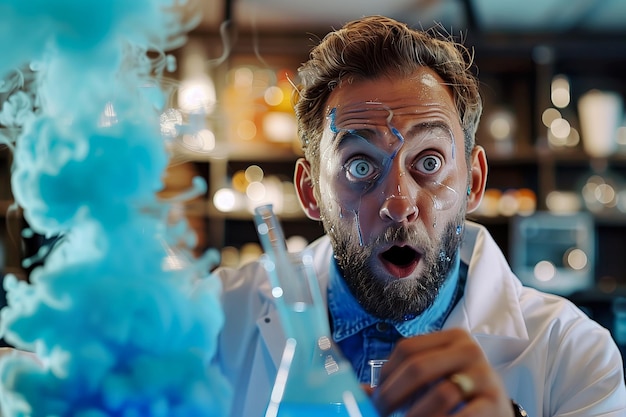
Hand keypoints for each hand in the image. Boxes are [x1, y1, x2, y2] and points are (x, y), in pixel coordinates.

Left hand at [373, 328, 512, 416]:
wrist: (497, 413)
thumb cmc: (459, 394)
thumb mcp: (433, 381)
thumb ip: (401, 382)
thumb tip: (359, 391)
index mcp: (451, 338)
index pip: (406, 348)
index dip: (385, 374)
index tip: (375, 396)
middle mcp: (470, 350)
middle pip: (418, 367)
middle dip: (392, 395)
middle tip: (379, 413)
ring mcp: (485, 375)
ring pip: (439, 394)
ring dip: (413, 415)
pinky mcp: (495, 403)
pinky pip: (461, 415)